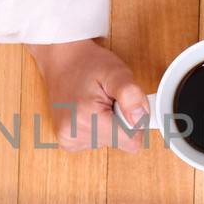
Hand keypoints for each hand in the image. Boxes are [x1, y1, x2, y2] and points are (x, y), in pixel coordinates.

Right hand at [27, 38, 148, 152]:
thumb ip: (131, 95)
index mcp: (87, 119)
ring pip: (108, 143)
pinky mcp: (67, 142)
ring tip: (96, 103)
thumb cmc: (88, 64)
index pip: (131, 143)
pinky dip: (97, 128)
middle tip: (108, 100)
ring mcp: (68, 140)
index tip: (123, 105)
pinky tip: (88, 111)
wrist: (62, 61)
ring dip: (108, 124)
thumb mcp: (116, 72)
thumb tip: (141, 118)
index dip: (135, 123)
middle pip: (120, 143)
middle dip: (120, 122)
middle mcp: (74, 135)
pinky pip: (96, 142)